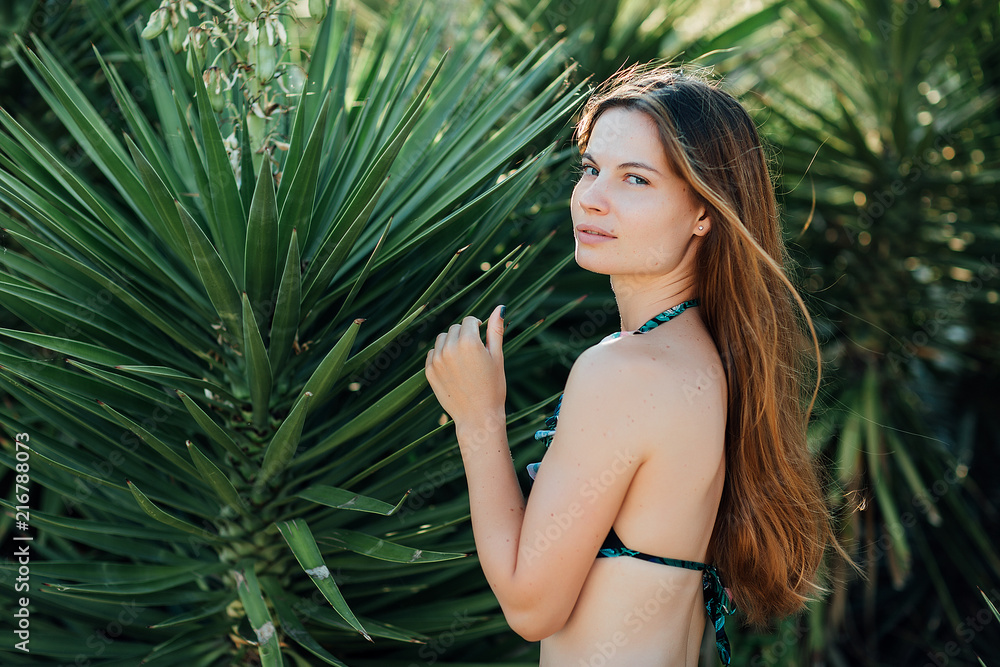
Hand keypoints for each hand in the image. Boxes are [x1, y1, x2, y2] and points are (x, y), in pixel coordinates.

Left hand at [425, 304, 505, 426]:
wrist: (478, 417)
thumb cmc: (493, 387)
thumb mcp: (497, 357)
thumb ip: (496, 330)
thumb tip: (499, 307)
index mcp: (470, 342)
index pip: (469, 321)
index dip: (477, 328)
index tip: (482, 341)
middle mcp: (450, 348)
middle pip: (455, 328)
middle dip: (464, 335)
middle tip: (474, 355)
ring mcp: (437, 360)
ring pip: (442, 338)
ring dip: (451, 343)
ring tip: (463, 361)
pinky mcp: (429, 371)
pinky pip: (433, 353)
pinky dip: (441, 355)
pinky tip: (453, 369)